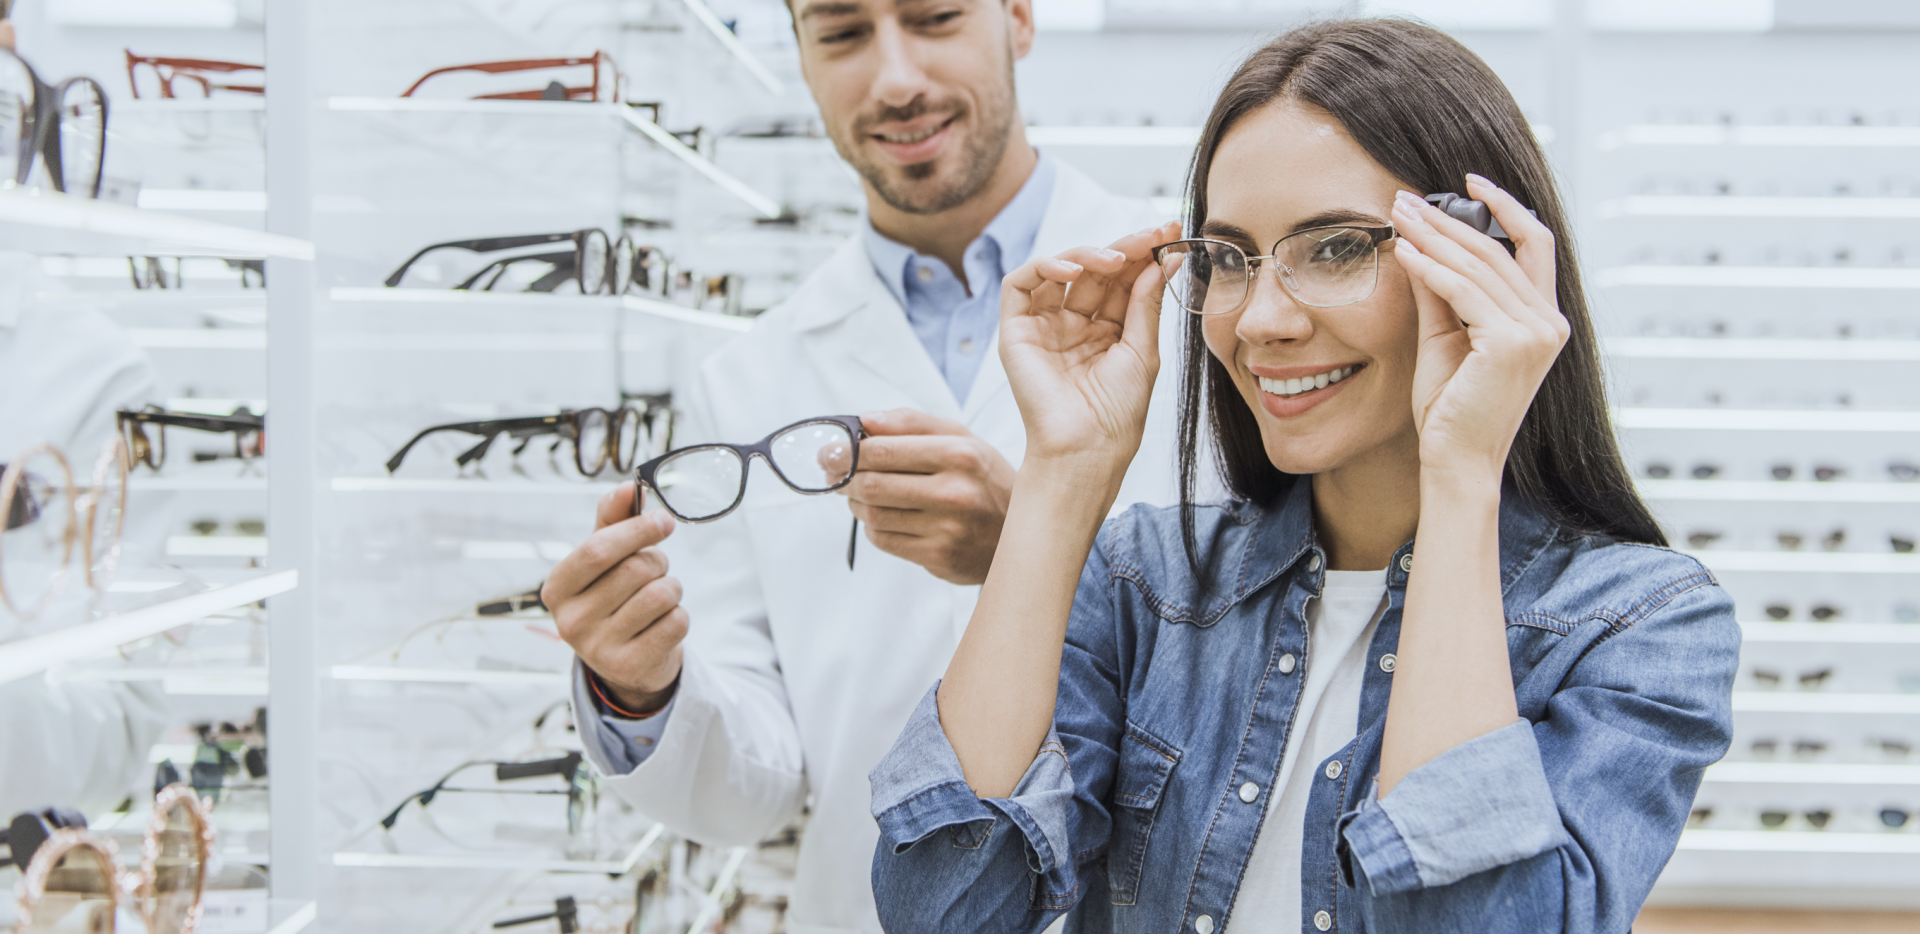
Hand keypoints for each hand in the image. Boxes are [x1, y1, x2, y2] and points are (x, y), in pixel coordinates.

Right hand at [541, 483, 686, 712]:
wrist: (627, 661)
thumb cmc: (613, 597)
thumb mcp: (604, 559)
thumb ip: (613, 519)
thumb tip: (627, 486)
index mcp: (556, 589)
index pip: (597, 550)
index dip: (635, 529)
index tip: (663, 520)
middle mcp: (570, 621)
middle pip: (634, 570)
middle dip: (657, 561)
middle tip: (655, 569)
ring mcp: (598, 649)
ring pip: (660, 595)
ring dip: (671, 588)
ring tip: (659, 596)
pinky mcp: (630, 667)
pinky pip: (675, 622)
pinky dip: (679, 616)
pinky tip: (662, 623)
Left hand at [845, 409, 1015, 584]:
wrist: (1024, 532)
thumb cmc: (986, 479)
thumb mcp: (962, 439)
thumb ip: (912, 423)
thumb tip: (865, 421)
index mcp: (960, 454)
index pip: (883, 451)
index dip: (846, 451)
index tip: (828, 451)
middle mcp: (956, 492)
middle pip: (872, 484)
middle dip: (843, 477)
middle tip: (833, 472)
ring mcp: (948, 529)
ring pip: (873, 514)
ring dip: (856, 502)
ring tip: (859, 493)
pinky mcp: (939, 557)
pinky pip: (884, 540)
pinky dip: (873, 526)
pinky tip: (883, 516)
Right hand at [998, 221, 1182, 473]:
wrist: (1086, 449)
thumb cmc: (1117, 414)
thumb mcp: (1143, 352)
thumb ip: (1146, 303)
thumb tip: (1163, 261)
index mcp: (1107, 332)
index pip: (1123, 281)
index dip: (1144, 256)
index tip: (1171, 235)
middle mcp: (1074, 324)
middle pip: (1096, 271)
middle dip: (1125, 248)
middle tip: (1152, 235)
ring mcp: (1044, 326)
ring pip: (1060, 270)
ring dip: (1089, 254)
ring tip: (1116, 258)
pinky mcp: (1016, 331)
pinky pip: (1020, 285)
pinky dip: (1044, 267)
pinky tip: (1074, 270)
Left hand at [1393, 176, 1568, 485]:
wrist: (1455, 460)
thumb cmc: (1450, 408)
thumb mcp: (1446, 336)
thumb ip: (1441, 291)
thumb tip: (1422, 241)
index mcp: (1544, 320)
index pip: (1534, 244)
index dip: (1506, 207)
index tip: (1469, 181)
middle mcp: (1550, 323)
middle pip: (1500, 249)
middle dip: (1449, 219)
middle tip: (1407, 199)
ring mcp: (1537, 333)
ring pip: (1479, 264)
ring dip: (1433, 235)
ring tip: (1398, 215)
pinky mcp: (1512, 344)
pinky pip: (1462, 290)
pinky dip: (1430, 267)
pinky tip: (1403, 251)